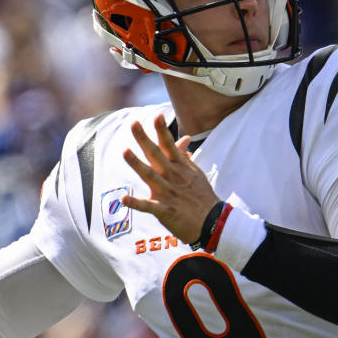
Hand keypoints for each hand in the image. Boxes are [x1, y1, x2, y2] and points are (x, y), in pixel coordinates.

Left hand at [122, 114, 220, 243]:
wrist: (213, 222)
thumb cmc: (202, 197)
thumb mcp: (195, 173)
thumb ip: (184, 157)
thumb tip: (184, 139)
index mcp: (180, 168)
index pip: (170, 145)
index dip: (162, 130)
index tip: (156, 115)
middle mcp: (173, 177)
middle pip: (157, 155)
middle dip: (145, 139)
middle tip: (134, 124)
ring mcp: (169, 193)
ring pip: (150, 176)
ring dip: (137, 164)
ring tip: (125, 152)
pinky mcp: (165, 210)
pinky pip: (148, 206)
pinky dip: (136, 203)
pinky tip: (124, 199)